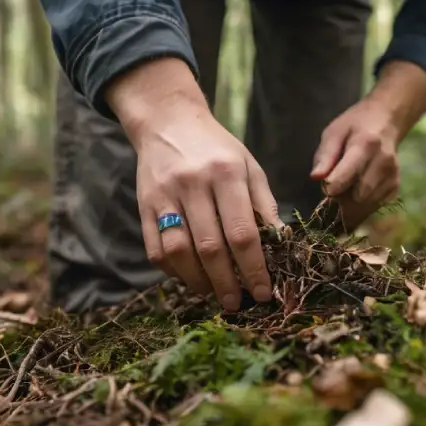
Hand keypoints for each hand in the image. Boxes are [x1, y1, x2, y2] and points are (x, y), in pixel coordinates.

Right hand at [106, 58, 282, 311]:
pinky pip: (156, 249)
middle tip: (238, 303)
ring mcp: (165, 195)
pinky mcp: (144, 205)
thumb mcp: (248, 165)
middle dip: (227, 283)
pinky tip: (189, 277)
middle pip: (210, 247)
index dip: (254, 268)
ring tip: (214, 293)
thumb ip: (264, 204)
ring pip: (179, 252)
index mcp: (226, 173)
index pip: (242, 232)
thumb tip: (280, 245)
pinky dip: (173, 271)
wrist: (168, 121)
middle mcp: (193, 184)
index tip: (264, 292)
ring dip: (198, 282)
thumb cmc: (216, 148)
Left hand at [310, 96, 402, 229]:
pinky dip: (362, 204)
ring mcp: (393, 176)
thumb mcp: (334, 133)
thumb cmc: (355, 126)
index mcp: (366, 145)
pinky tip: (359, 189)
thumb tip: (316, 178)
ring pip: (366, 205)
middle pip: (358, 195)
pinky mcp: (396, 187)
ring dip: (351, 203)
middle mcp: (384, 163)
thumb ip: (325, 155)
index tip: (325, 189)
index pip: (349, 174)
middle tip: (334, 187)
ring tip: (347, 186)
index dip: (333, 186)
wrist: (386, 121)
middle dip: (342, 197)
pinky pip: (374, 206)